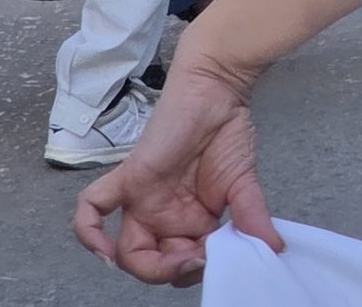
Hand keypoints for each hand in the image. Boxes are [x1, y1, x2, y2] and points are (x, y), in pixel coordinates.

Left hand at [74, 58, 274, 285]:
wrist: (218, 91)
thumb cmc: (228, 132)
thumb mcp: (244, 184)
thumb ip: (252, 217)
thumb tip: (273, 247)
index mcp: (187, 222)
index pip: (179, 264)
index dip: (193, 270)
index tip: (218, 258)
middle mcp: (160, 216)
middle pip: (150, 265)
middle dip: (172, 270)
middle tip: (199, 258)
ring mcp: (140, 199)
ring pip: (124, 251)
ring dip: (146, 264)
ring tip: (179, 255)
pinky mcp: (127, 178)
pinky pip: (93, 208)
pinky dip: (89, 232)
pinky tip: (103, 249)